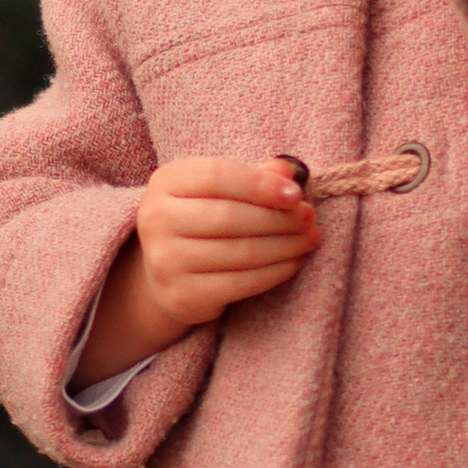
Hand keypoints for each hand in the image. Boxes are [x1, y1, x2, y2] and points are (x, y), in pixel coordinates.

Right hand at [79, 154, 317, 387]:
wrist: (166, 270)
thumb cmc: (204, 217)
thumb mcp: (222, 188)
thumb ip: (255, 175)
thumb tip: (289, 172)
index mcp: (166, 182)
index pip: (217, 176)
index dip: (260, 184)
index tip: (296, 194)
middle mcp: (156, 219)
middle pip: (229, 217)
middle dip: (279, 219)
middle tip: (310, 219)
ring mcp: (165, 260)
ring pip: (239, 252)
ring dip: (284, 246)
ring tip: (309, 239)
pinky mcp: (182, 295)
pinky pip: (240, 284)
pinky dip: (274, 273)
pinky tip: (293, 262)